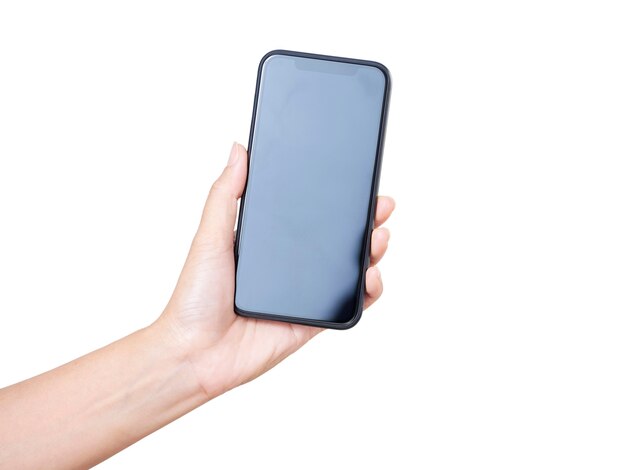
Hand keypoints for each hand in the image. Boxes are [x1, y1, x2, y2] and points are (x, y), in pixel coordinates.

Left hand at [157, 143, 394, 397]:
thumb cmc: (194, 297)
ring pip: (350, 270)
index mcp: (269, 246)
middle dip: (365, 222)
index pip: (310, 217)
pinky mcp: (312, 322)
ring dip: (372, 252)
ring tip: (379, 237)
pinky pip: (349, 306)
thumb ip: (226, 194)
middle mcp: (290, 268)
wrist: (194, 353)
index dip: (336, 201)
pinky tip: (371, 276)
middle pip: (337, 241)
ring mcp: (304, 295)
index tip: (356, 181)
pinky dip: (368, 292)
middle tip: (381, 206)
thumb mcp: (209, 236)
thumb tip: (237, 149)